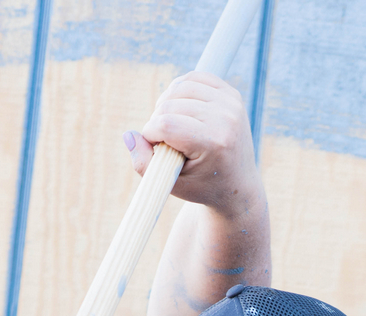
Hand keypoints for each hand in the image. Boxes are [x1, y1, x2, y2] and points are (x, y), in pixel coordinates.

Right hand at [127, 73, 260, 215]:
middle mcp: (226, 119)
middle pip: (170, 104)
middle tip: (164, 140)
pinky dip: (180, 90)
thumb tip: (127, 135)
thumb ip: (144, 164)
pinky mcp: (231, 94)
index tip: (154, 147)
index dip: (151, 134)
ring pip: (180, 87)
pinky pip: (195, 78)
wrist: (238, 186)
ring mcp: (231, 104)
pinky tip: (179, 108)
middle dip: (158, 120)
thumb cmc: (202, 186)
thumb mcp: (170, 184)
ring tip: (170, 124)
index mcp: (214, 143)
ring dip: (166, 104)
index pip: (167, 124)